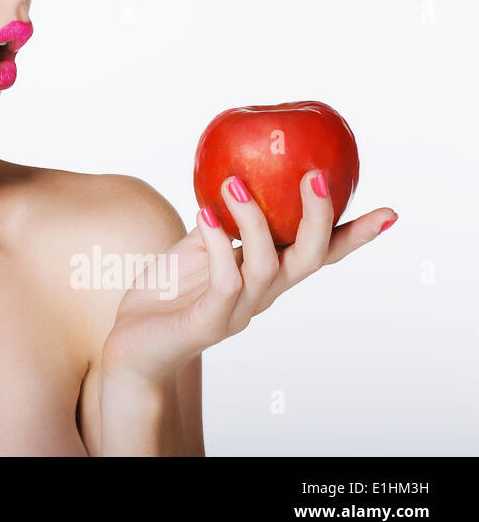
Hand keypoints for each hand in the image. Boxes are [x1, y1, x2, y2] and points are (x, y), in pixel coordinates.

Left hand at [99, 169, 396, 386]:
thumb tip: (237, 177)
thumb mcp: (195, 247)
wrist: (132, 345)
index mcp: (267, 276)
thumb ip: (221, 222)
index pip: (320, 255)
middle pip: (308, 258)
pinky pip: (223, 281)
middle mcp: (262, 294)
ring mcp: (238, 311)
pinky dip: (217, 244)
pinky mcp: (208, 323)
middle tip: (316, 176)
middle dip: (318, 218)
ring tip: (234, 182)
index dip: (354, 236)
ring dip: (254, 220)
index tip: (389, 212)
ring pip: (266, 266)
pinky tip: (204, 212)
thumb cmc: (167, 293)